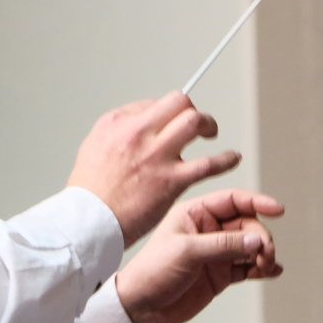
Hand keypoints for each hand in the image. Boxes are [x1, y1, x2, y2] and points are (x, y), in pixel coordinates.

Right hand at [67, 91, 239, 244]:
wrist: (89, 220)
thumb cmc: (90, 189)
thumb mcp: (94, 144)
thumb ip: (118, 128)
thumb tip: (142, 119)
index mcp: (119, 123)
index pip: (155, 102)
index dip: (169, 109)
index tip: (173, 120)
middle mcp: (139, 133)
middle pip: (179, 103)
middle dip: (192, 110)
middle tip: (197, 124)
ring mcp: (158, 156)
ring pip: (194, 123)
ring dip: (209, 125)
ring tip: (212, 134)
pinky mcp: (172, 181)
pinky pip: (208, 164)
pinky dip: (226, 159)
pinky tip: (233, 159)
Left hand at [114, 189, 284, 322]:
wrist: (142, 307)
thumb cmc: (153, 271)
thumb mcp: (187, 252)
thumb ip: (223, 245)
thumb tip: (257, 240)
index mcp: (194, 213)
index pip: (232, 200)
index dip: (257, 202)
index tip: (278, 210)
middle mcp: (207, 229)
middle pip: (247, 224)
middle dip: (260, 237)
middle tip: (265, 254)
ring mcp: (215, 252)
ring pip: (250, 246)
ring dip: (264, 253)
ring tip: (266, 266)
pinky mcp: (220, 274)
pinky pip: (248, 266)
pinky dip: (262, 268)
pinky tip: (272, 272)